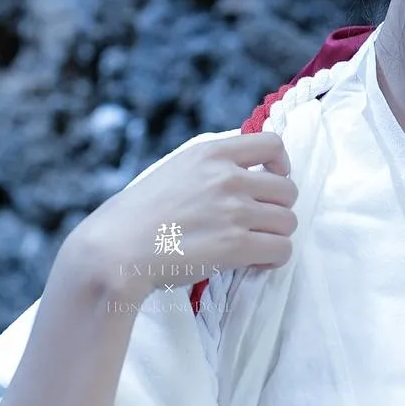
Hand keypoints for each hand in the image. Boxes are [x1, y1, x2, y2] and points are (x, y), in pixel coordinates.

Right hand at [56, 133, 298, 306]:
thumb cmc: (138, 216)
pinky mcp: (236, 245)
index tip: (272, 179)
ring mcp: (234, 211)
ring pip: (288, 222)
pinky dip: (273, 259)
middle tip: (257, 224)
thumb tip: (245, 175)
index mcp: (211, 154)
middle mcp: (228, 177)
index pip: (272, 143)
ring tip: (254, 245)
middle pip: (287, 189)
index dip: (281, 165)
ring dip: (275, 236)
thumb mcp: (174, 171)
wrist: (116, 249)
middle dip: (277, 208)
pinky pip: (282, 250)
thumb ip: (210, 169)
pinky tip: (255, 262)